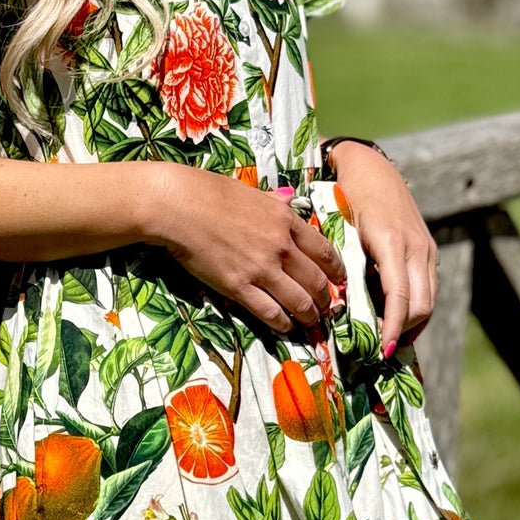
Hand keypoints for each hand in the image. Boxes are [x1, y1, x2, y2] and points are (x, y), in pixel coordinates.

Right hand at [146, 165, 347, 333]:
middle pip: (316, 281)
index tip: (340, 281)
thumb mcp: (252, 192)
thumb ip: (274, 202)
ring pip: (299, 301)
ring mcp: (261, 269)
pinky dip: (282, 324)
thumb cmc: (210, 192)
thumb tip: (287, 200)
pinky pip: (270, 313)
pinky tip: (285, 327)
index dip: (336, 271)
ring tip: (310, 322)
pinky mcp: (239, 287)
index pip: (324, 251)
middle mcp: (281, 247)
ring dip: (308, 316)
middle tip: (327, 308)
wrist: (180, 205)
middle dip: (325, 299)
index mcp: (286, 221)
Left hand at [329, 141, 435, 355]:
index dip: (392, 327)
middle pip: (421, 305)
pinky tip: (396, 319)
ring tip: (386, 341)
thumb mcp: (341, 230)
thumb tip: (340, 306)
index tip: (381, 350)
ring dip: (410, 323)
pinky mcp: (427, 249)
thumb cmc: (346, 196)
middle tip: (378, 351)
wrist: (371, 166)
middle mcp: (415, 247)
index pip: (400, 297)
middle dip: (402, 332)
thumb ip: (346, 266)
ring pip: (429, 299)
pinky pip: (428, 287)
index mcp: (391, 243)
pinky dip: (415, 307)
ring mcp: (425, 248)